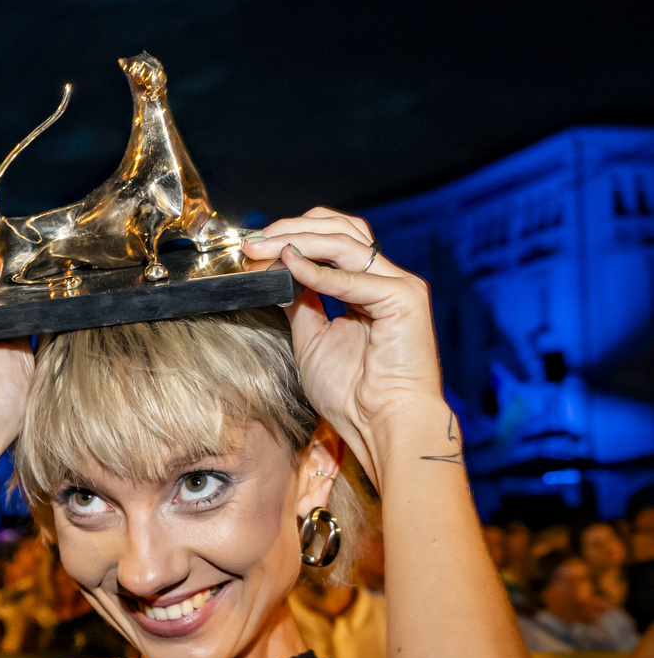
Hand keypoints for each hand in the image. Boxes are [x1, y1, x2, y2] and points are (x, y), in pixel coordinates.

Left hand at [241, 207, 444, 480]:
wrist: (382, 427)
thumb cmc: (354, 396)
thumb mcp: (313, 338)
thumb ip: (300, 302)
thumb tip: (277, 274)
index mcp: (369, 288)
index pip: (333, 240)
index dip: (292, 237)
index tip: (253, 246)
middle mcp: (387, 280)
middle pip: (341, 230)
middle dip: (292, 230)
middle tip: (253, 240)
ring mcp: (399, 286)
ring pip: (346, 243)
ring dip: (299, 242)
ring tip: (265, 247)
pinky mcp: (405, 299)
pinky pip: (352, 278)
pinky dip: (318, 272)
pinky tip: (290, 266)